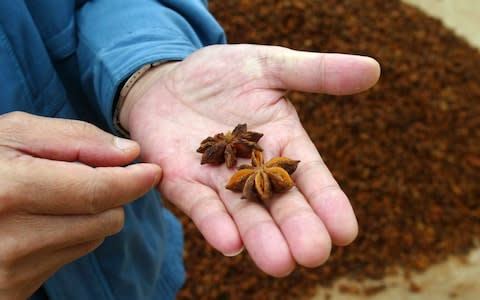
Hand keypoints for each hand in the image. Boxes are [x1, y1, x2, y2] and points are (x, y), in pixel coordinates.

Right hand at [0, 112, 159, 298]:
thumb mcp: (14, 134)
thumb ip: (75, 139)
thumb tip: (130, 153)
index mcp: (9, 192)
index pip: (96, 192)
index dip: (133, 181)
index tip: (153, 171)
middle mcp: (10, 239)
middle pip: (105, 219)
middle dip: (109, 195)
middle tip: (79, 177)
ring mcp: (12, 271)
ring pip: (94, 238)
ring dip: (88, 216)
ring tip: (49, 199)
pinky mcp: (14, 289)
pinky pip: (71, 257)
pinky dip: (69, 236)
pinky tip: (39, 222)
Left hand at [121, 44, 380, 275]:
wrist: (168, 80)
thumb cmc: (222, 73)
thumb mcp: (270, 65)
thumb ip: (316, 72)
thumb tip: (374, 69)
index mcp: (282, 144)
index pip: (310, 178)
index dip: (328, 203)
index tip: (346, 232)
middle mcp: (254, 171)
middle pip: (280, 203)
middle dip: (297, 229)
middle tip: (314, 255)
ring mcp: (218, 180)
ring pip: (243, 213)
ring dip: (259, 237)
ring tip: (278, 263)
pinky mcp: (183, 182)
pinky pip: (200, 205)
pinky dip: (214, 224)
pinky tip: (229, 244)